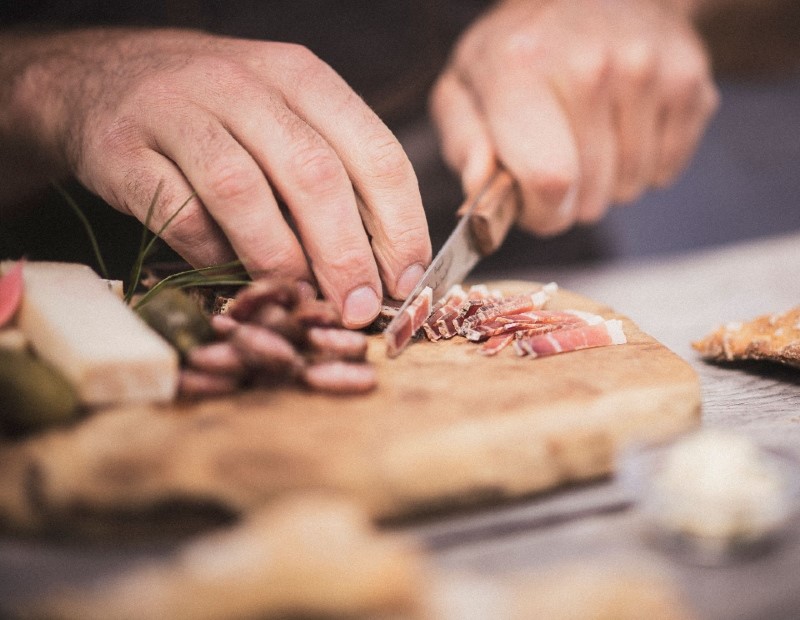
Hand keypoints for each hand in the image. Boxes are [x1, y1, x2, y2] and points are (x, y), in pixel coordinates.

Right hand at [5, 29, 429, 326]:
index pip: (375, 152)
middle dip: (346, 255)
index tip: (407, 278)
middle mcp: (244, 85)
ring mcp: (179, 111)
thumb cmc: (218, 112)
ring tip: (302, 302)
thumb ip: (334, 174)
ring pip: (244, 195)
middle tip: (359, 308)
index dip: (400, 224)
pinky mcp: (124, 147)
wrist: (102, 77)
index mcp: (302, 78)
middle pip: (314, 176)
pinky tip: (232, 274)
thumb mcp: (285, 118)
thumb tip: (384, 263)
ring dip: (281, 261)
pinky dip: (213, 255)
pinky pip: (181, 213)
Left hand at [430, 0, 718, 234]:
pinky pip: (665, 170)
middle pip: (592, 195)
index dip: (542, 212)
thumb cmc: (519, 55)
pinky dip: (643, 166)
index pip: (550, 181)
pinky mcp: (689, 79)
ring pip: (629, 187)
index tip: (533, 202)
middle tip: (558, 159)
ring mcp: (647, 68)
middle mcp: (590, 64)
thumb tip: (481, 188)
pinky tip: (622, 127)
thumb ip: (464, 144)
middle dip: (570, 199)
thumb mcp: (466, 87)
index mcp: (521, 67)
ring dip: (606, 182)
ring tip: (589, 137)